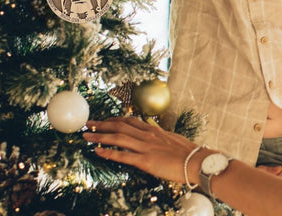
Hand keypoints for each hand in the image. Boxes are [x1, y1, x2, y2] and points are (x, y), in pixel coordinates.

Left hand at [83, 117, 197, 183]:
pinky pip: (123, 156)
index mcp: (153, 129)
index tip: (103, 120)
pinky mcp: (145, 161)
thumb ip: (159, 135)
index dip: (114, 119)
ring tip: (86, 135)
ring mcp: (145, 147)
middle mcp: (147, 135)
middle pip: (119, 125)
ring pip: (118, 138)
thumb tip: (153, 131)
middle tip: (88, 124)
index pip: (129, 121)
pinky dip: (108, 153)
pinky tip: (97, 151)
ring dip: (100, 135)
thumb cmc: (186, 151)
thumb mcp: (171, 138)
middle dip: (102, 124)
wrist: (196, 160)